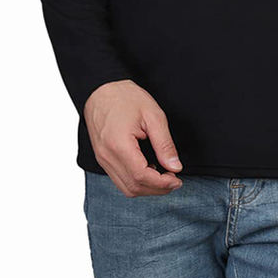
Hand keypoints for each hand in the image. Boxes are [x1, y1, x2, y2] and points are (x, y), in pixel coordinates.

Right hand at [83, 79, 183, 196]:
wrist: (101, 89)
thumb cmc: (125, 97)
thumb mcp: (152, 115)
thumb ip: (164, 143)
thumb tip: (175, 167)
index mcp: (119, 145)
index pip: (141, 177)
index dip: (162, 184)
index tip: (177, 179)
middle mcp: (107, 157)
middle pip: (133, 187)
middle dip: (156, 189)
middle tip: (174, 180)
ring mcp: (102, 159)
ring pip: (125, 187)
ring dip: (146, 188)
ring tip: (163, 177)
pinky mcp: (102, 158)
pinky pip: (119, 179)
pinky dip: (136, 181)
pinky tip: (148, 170)